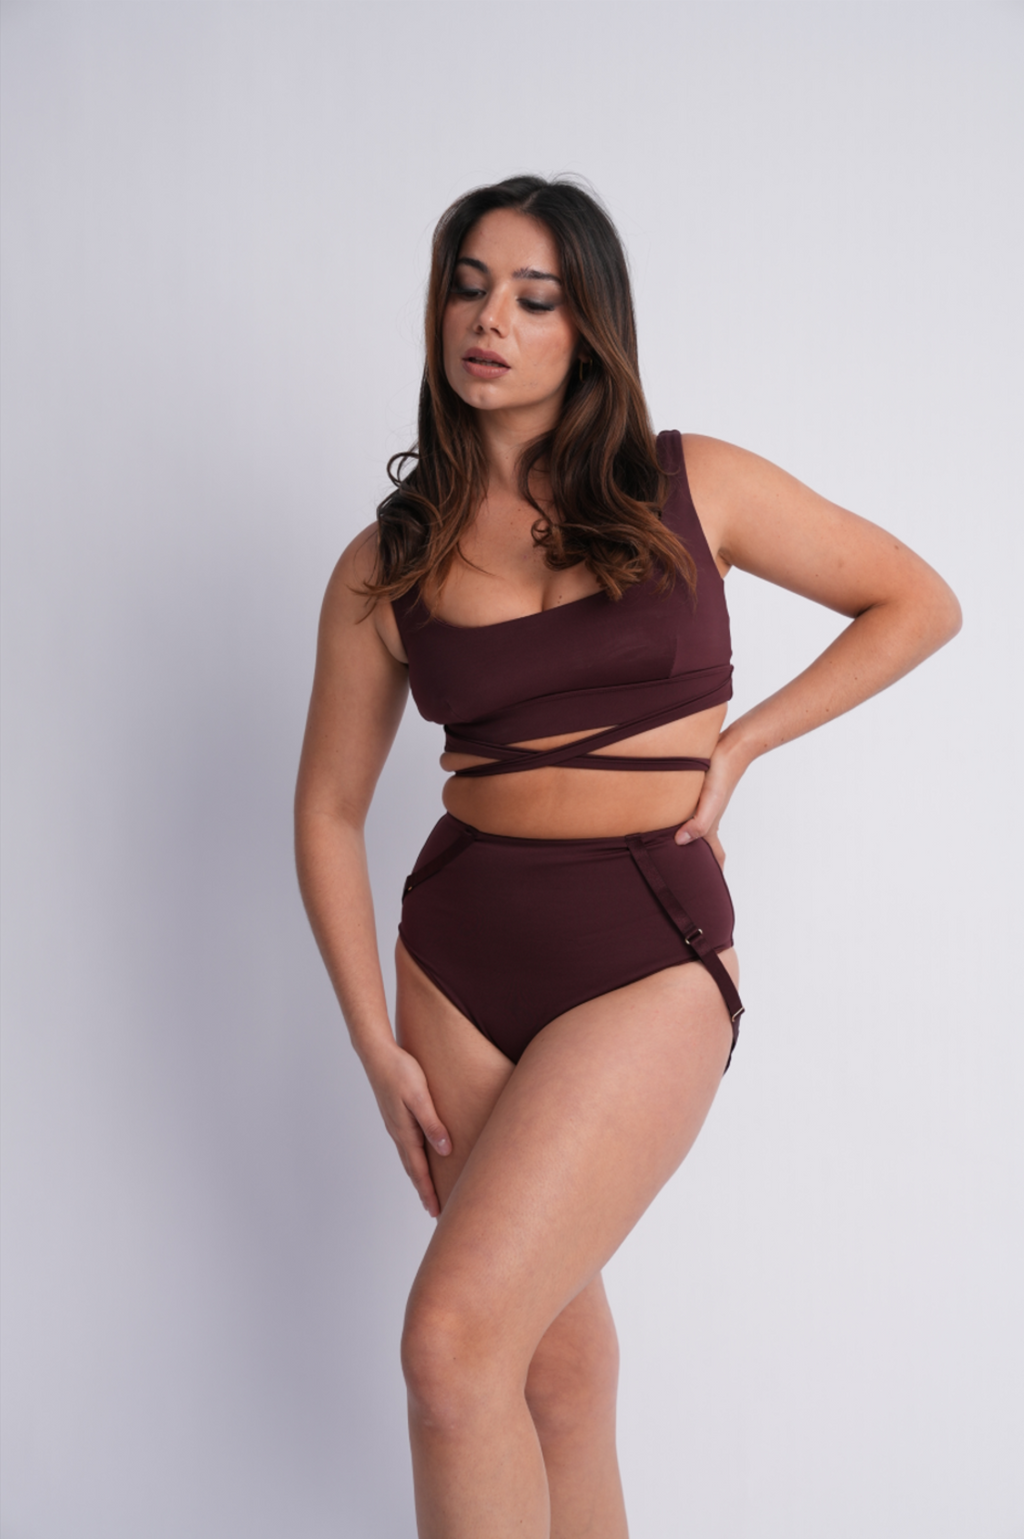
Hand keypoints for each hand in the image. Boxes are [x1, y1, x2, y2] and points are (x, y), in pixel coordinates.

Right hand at [366, 1043, 451, 1217]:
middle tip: (434, 1210)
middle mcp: (398, 1132)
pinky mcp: (395, 1115)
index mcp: (404, 1131)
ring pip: (408, 1157)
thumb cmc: (400, 1071)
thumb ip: (432, 1123)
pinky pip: (406, 1144)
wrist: (377, 1053)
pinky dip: (413, 1158)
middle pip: (412, 1169)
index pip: (419, 1169)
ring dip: (417, 1176)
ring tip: (426, 1189)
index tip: (436, 1211)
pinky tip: (418, 1156)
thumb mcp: (420, 1097)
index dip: (428, 1191)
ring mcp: (395, 1124)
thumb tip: (445, 1151)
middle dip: (423, 1190)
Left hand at [674, 734, 746, 868]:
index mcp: (710, 827)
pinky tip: (667, 816)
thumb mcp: (709, 802)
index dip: (713, 874)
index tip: (707, 890)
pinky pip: (686, 812)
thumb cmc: (722, 776)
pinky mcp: (695, 793)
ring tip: (668, 850)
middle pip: (701, 847)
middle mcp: (705, 819)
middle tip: (681, 875)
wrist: (730, 747)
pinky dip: (679, 820)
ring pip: (692, 830)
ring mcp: (700, 807)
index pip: (715, 858)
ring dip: (684, 841)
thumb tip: (679, 842)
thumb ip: (698, 824)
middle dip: (695, 862)